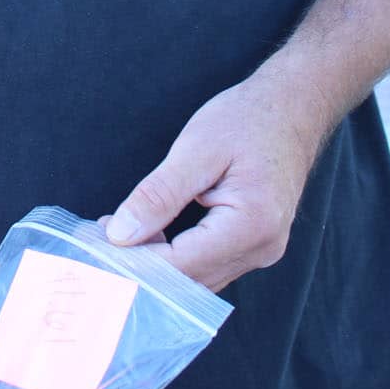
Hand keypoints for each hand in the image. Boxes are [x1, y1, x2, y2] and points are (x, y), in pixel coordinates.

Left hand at [104, 73, 326, 291]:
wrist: (292, 108)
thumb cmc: (247, 119)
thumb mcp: (196, 149)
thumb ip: (158, 195)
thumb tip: (120, 234)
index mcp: (251, 225)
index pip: (181, 265)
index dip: (136, 261)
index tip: (97, 246)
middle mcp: (262, 249)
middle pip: (189, 281)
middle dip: (143, 265)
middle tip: (99, 239)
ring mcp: (262, 251)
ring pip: (198, 280)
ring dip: (158, 264)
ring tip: (119, 233)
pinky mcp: (256, 245)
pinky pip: (210, 266)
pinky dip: (177, 257)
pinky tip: (150, 235)